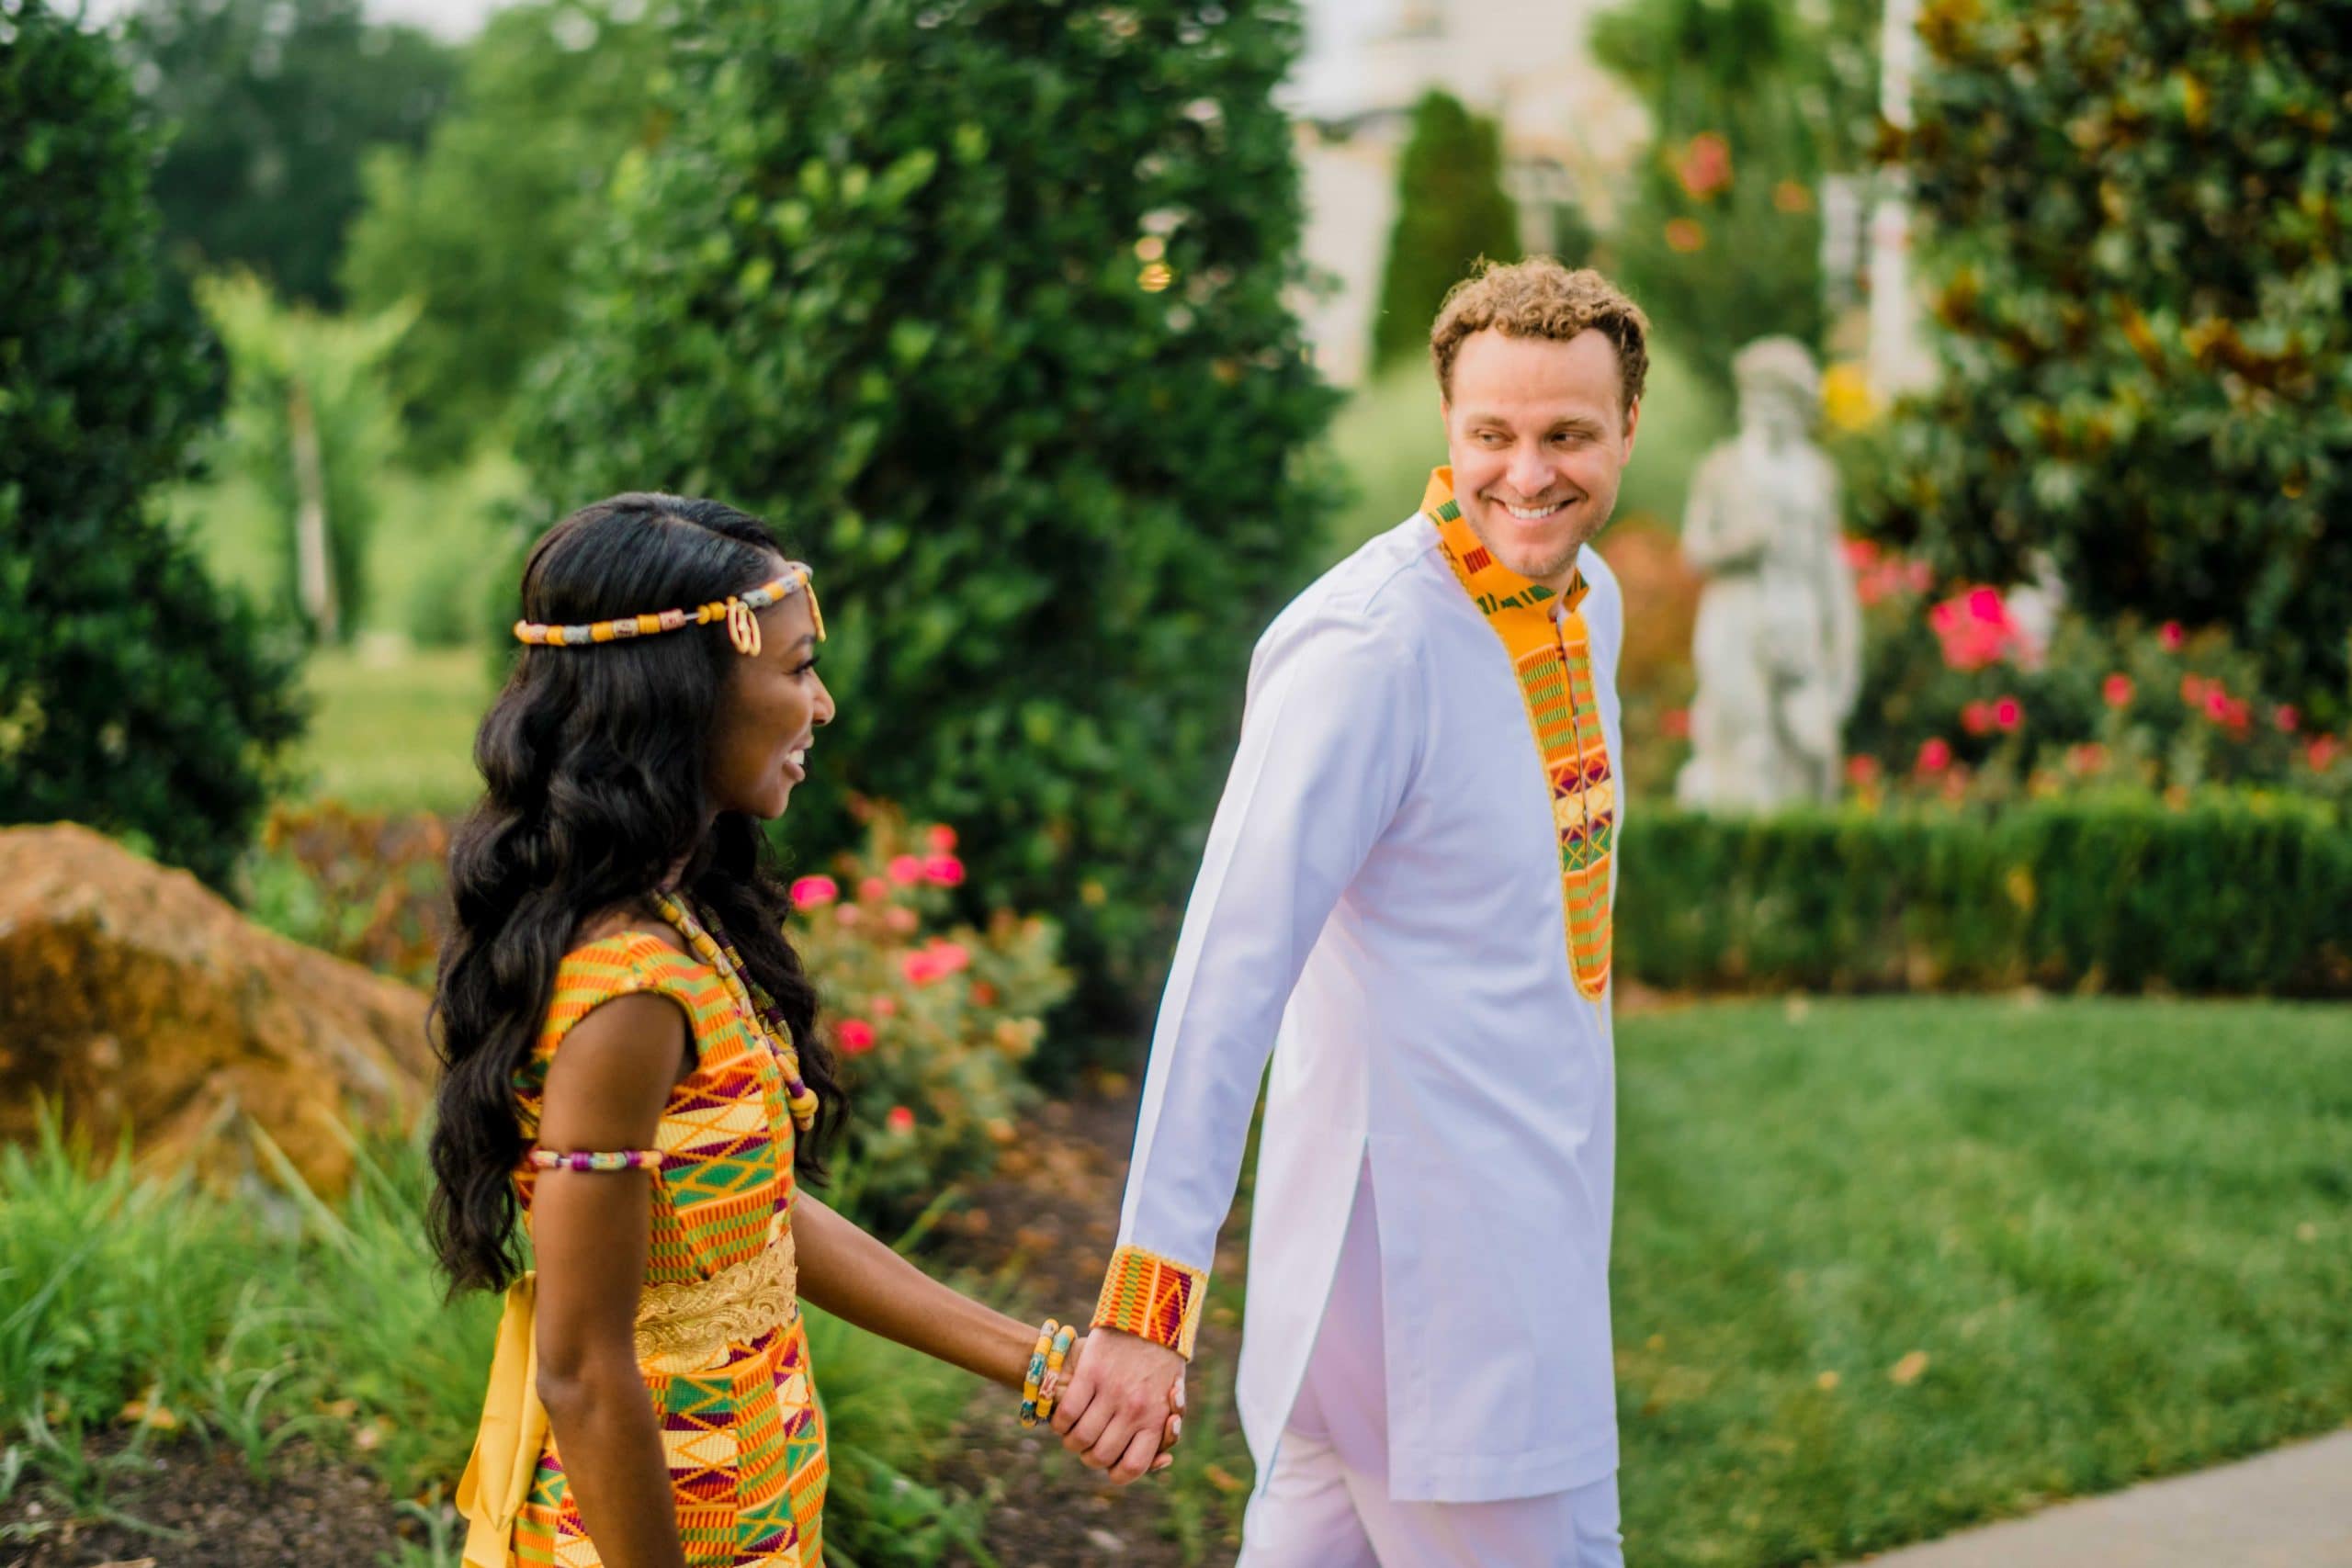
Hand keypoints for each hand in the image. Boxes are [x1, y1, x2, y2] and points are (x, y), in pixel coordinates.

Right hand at [1049, 1327, 1186, 1483]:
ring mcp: (1111, 1391)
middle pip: (1100, 1457)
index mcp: (1155, 1419)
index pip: (1132, 1467)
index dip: (1116, 1473)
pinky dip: (1059, 1422)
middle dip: (1090, 1457)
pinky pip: (1066, 1412)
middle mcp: (1133, 1410)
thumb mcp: (1171, 1398)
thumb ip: (1164, 1430)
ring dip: (1071, 1441)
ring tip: (1073, 1431)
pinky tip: (1062, 1417)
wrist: (1151, 1314)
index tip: (1111, 1463)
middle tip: (1089, 1444)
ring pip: (1079, 1439)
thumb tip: (1163, 1461)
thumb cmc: (1161, 1362)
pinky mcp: (1090, 1373)